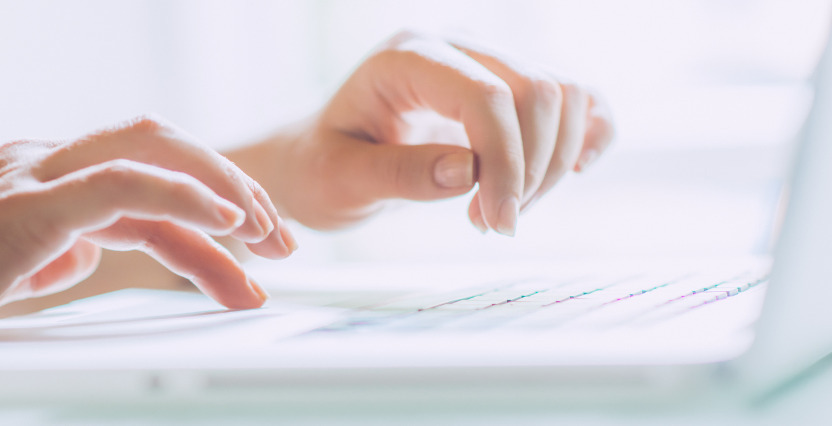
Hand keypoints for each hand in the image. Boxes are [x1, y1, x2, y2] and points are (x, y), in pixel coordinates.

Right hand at [0, 116, 290, 339]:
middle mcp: (39, 161)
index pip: (143, 185)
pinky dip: (183, 198)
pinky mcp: (26, 204)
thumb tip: (79, 257)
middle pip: (160, 152)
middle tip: (280, 241)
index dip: (203, 217)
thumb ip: (46, 254)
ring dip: (221, 191)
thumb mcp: (3, 273)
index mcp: (37, 177)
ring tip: (267, 237)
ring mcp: (32, 175)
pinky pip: (124, 185)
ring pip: (153, 153)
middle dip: (228, 189)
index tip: (247, 258)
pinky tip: (225, 223)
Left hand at [230, 31, 614, 233]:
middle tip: (494, 224)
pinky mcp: (509, 85)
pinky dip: (586, 136)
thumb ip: (399, 174)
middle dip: (532, 169)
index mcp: (405, 57)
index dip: (505, 163)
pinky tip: (570, 174)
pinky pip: (578, 98)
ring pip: (566, 95)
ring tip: (504, 210)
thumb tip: (470, 172)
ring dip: (555, 164)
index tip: (495, 223)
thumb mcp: (340, 181)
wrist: (320, 159)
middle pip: (537, 90)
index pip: (484, 95)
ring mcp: (488, 59)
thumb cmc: (323, 168)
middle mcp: (454, 45)